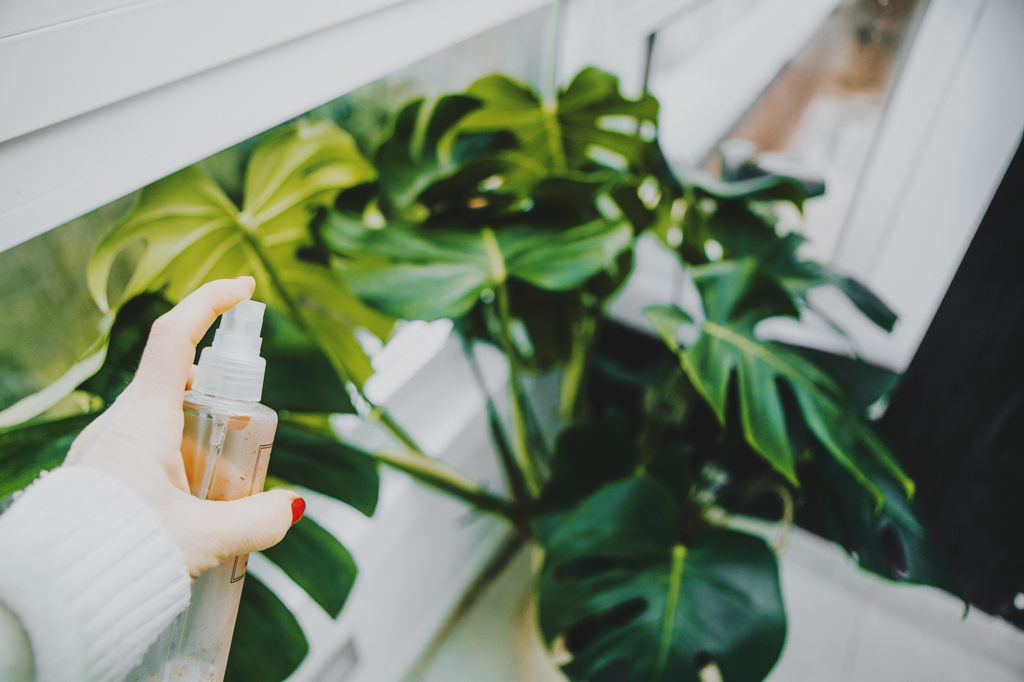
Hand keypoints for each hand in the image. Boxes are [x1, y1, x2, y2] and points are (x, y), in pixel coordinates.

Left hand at [64, 277, 299, 577]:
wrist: (52, 596)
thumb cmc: (118, 557)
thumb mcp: (201, 539)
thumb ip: (255, 522)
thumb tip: (290, 508)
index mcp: (143, 418)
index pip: (175, 336)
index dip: (211, 301)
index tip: (244, 287)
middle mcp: (120, 423)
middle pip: (179, 384)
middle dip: (221, 402)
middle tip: (247, 444)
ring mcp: (105, 447)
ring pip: (162, 421)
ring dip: (199, 440)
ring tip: (218, 495)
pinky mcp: (98, 474)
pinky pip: (144, 449)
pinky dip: (176, 463)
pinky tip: (188, 509)